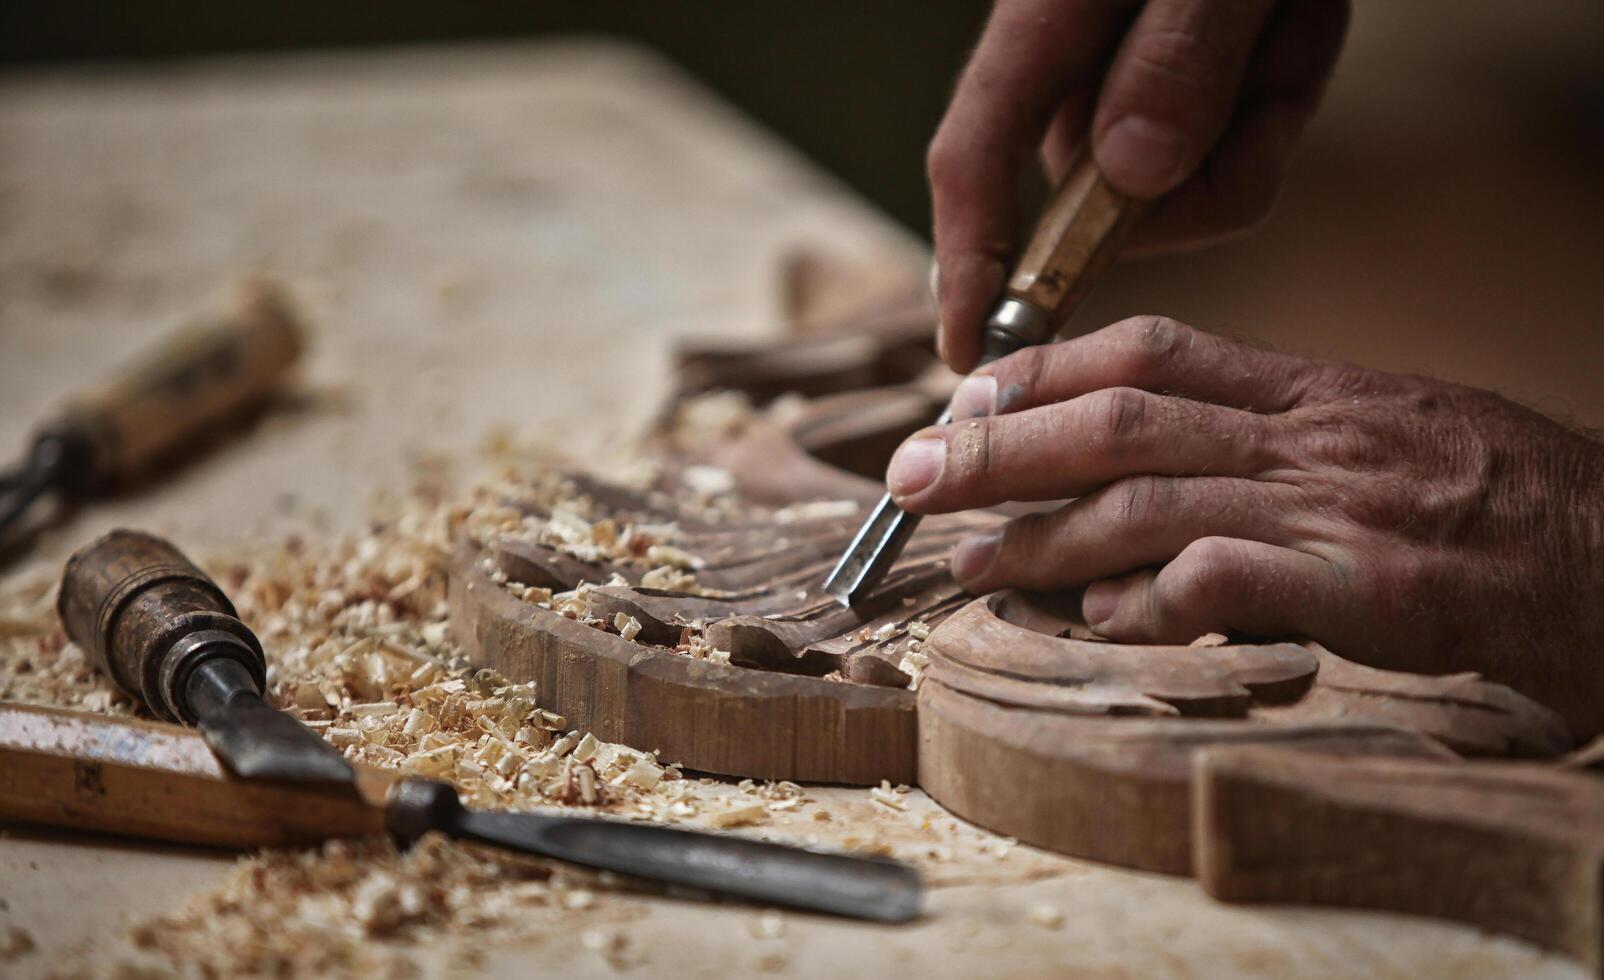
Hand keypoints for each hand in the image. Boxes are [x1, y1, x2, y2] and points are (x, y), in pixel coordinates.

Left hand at [888, 316, 1603, 739]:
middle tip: (912, 479)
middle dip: (999, 447)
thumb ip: (1261, 450)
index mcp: (1310, 391)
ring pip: (1149, 499)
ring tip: (966, 566)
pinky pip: (1228, 579)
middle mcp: (1312, 436)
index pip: (1146, 350)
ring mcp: (1341, 510)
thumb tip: (1134, 504)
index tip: (961, 397)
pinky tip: (1099, 619)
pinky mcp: (1374, 591)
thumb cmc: (1497, 506)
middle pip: (1120, 420)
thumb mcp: (1379, 441)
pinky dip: (1147, 599)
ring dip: (1038, 533)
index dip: (1039, 371)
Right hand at [929, 0, 1349, 371]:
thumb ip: (1181, 55)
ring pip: (1176, 180)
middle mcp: (1073, 61)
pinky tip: (1300, 18)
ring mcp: (1128, 71)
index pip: (974, 166)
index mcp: (1044, 21)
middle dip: (1199, 176)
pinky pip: (1228, 141)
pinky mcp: (1181, 75)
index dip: (968, 267)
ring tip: (1293, 14)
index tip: (972, 353)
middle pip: (1097, 193)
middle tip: (1273, 68)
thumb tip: (1131, 179)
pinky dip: (1279, 93)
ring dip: (1257, 120)